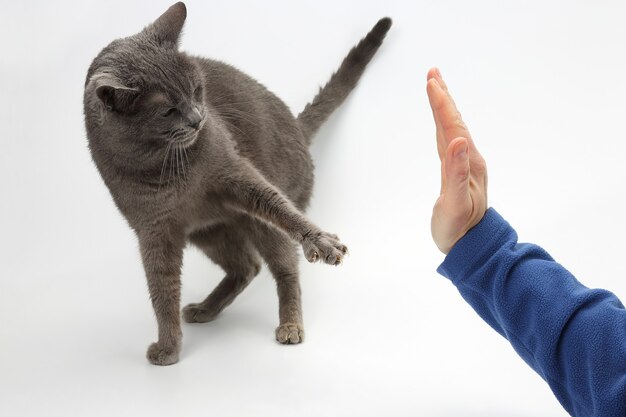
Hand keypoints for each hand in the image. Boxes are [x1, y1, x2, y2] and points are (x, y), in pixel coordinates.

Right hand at [426, 68, 487, 253]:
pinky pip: (449, 141)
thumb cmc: (459, 230)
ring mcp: (463, 165)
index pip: (453, 126)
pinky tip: (442, 126)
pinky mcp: (457, 173)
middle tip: (433, 74)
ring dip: (444, 108)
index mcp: (467, 163)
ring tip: (436, 89)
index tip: (431, 81)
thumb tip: (458, 140)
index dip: (441, 104)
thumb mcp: (456, 204)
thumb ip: (456, 172)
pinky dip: (444, 126)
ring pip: (452, 129)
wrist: (472, 247)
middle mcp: (468, 159)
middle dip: (443, 97)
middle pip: (454, 121)